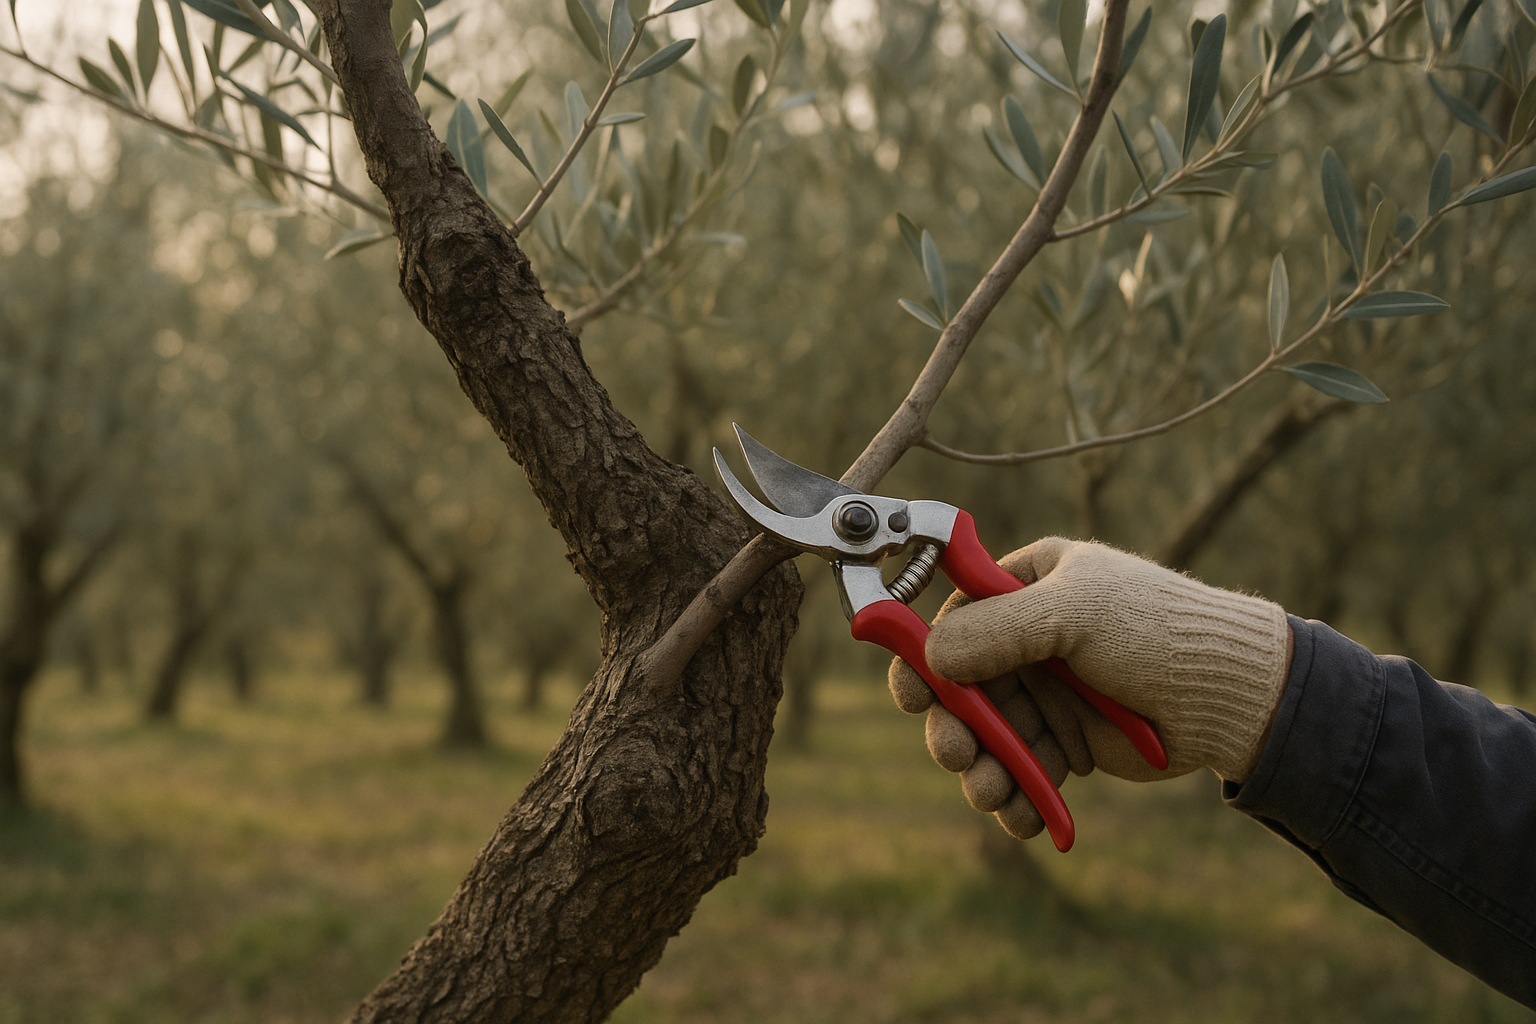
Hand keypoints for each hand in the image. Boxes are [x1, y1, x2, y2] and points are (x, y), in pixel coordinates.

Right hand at [888, 537, 1291, 839]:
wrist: (1230, 698)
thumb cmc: (1158, 632)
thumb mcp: (1074, 613)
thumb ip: (996, 630)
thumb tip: (929, 655)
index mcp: (1028, 585)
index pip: (953, 619)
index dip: (922, 657)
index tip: (908, 694)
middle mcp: (1028, 639)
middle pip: (959, 688)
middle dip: (952, 727)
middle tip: (956, 755)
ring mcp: (1045, 693)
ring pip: (987, 737)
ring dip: (983, 770)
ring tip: (995, 795)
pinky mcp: (1065, 743)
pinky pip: (1022, 771)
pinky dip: (1018, 796)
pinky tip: (1023, 816)